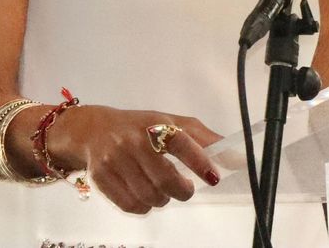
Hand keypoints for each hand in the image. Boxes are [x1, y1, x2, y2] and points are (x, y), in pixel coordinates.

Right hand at [45, 105, 222, 214]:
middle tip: (185, 189)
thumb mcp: (169, 122)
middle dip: (182, 191)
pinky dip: (144, 207)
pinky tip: (144, 195)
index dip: (199, 161)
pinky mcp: (102, 179)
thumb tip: (236, 156)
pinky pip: (131, 205)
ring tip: (161, 189)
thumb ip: (201, 138)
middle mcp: (133, 142)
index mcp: (153, 125)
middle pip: (165, 180)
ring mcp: (115, 161)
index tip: (213, 177)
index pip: (181, 143)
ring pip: (150, 197)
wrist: (92, 130)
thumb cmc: (138, 127)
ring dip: (162, 199)